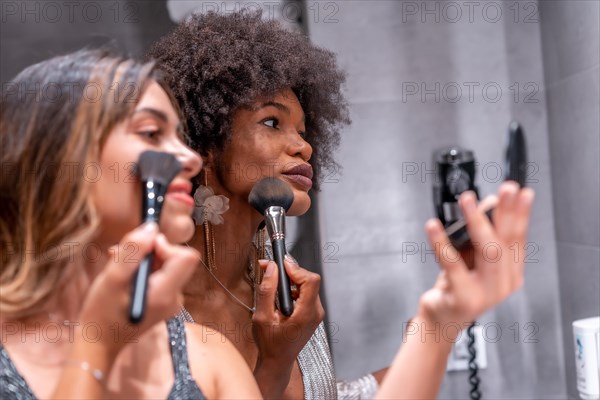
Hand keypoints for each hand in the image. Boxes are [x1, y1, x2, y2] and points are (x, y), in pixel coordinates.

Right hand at [78, 222, 198, 356]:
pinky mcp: (163, 302)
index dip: (166, 246)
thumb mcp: (113, 278)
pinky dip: (144, 270)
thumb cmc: (102, 313)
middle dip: (152, 251)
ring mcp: (171, 301)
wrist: (99, 343)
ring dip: (144, 260)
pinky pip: (161, 276)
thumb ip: (133, 251)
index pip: (186, 257)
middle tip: (123, 254)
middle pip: (177, 259)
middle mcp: (175, 297)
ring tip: (119, 263)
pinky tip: (125, 274)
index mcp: (167, 293)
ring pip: (167, 266)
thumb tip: (151, 228)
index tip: (143, 248)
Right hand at [252, 257, 323, 395]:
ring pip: (308, 285)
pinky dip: (293, 289)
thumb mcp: (262, 317)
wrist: (277, 362)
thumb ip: (267, 290)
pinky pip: (306, 293)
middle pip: (310, 280)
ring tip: (274, 286)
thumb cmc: (269, 343)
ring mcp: (316, 313)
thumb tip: (271, 267)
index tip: (280, 264)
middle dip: (291, 273)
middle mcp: (316, 312)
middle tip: (271, 270)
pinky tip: (280, 297)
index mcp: (306, 314)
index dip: (296, 268)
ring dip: (291, 281)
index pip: (311, 280)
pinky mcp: (313, 314)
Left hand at [418, 181, 534, 331]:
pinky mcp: (463, 298)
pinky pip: (452, 265)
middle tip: (506, 189)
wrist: (441, 319)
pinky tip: (433, 226)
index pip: (518, 238)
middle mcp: (503, 284)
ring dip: (477, 221)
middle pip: (506, 242)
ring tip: (467, 200)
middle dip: (506, 212)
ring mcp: (485, 293)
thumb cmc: (458, 285)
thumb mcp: (472, 257)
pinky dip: (441, 242)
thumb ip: (482, 233)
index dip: (520, 213)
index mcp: (511, 273)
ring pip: (487, 252)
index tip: (521, 191)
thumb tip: (490, 202)